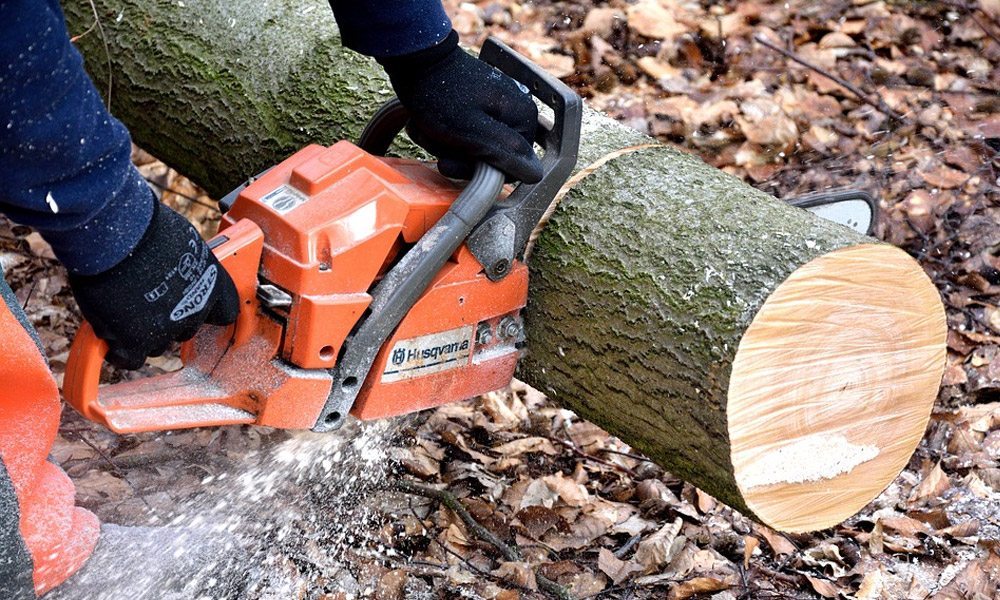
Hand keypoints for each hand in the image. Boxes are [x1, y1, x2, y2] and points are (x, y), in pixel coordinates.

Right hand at [69, 200, 239, 368]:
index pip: (225, 312)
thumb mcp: (182, 242)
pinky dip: (120, 350)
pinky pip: (130, 358)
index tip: (195, 307)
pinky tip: (111, 335)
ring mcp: (167, 329)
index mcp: (214, 285)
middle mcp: (196, 310)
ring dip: (143, 332)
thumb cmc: (144, 227)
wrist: (114, 236)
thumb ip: (185, 265)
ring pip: (158, 344)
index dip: (208, 310)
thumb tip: (176, 268)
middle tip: (147, 300)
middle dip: (169, 319)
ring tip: (122, 308)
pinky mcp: (136, 341)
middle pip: (186, 329)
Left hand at [378, 30, 542, 182]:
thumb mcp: (473, 132)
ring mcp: (496, 107)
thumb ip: (507, 154)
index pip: (511, 167)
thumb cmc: (440, 96)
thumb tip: (536, 175)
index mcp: (523, 117)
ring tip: (427, 129)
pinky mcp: (477, 105)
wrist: (414, 59)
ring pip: (473, 148)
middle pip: (491, 158)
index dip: (481, 170)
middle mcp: (515, 111)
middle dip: (458, 156)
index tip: (452, 161)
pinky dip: (443, 135)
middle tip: (435, 142)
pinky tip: (427, 124)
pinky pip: (463, 134)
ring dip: (445, 146)